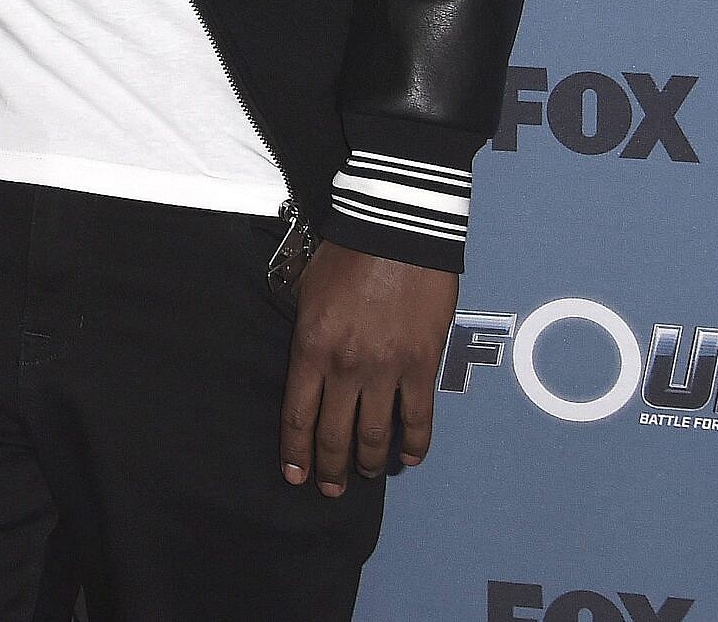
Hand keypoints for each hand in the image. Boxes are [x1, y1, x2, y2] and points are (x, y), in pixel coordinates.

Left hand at [278, 242, 456, 496]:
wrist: (395, 230)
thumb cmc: (346, 254)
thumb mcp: (306, 291)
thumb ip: (305, 335)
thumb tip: (306, 365)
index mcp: (311, 348)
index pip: (298, 415)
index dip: (296, 451)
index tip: (296, 475)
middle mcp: (346, 367)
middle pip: (335, 434)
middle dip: (330, 468)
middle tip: (330, 488)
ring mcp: (387, 369)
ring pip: (376, 434)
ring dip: (369, 461)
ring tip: (365, 474)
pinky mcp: (422, 365)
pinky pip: (418, 418)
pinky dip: (414, 443)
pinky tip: (408, 457)